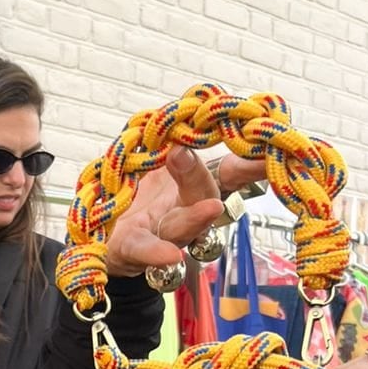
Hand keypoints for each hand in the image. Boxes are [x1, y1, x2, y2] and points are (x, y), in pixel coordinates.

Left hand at [102, 146, 264, 277]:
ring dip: (196, 218)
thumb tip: (188, 113)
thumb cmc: (135, 193)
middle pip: (204, 195)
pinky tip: (170, 255)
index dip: (250, 164)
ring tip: (211, 209)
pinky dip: (156, 253)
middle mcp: (183, 210)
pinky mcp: (131, 248)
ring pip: (182, 226)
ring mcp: (160, 231)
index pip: (228, 172)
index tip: (269, 152)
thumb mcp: (152, 160)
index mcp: (192, 185)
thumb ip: (171, 140)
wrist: (99, 235)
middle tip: (187, 153)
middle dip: (203, 177)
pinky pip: (144, 249)